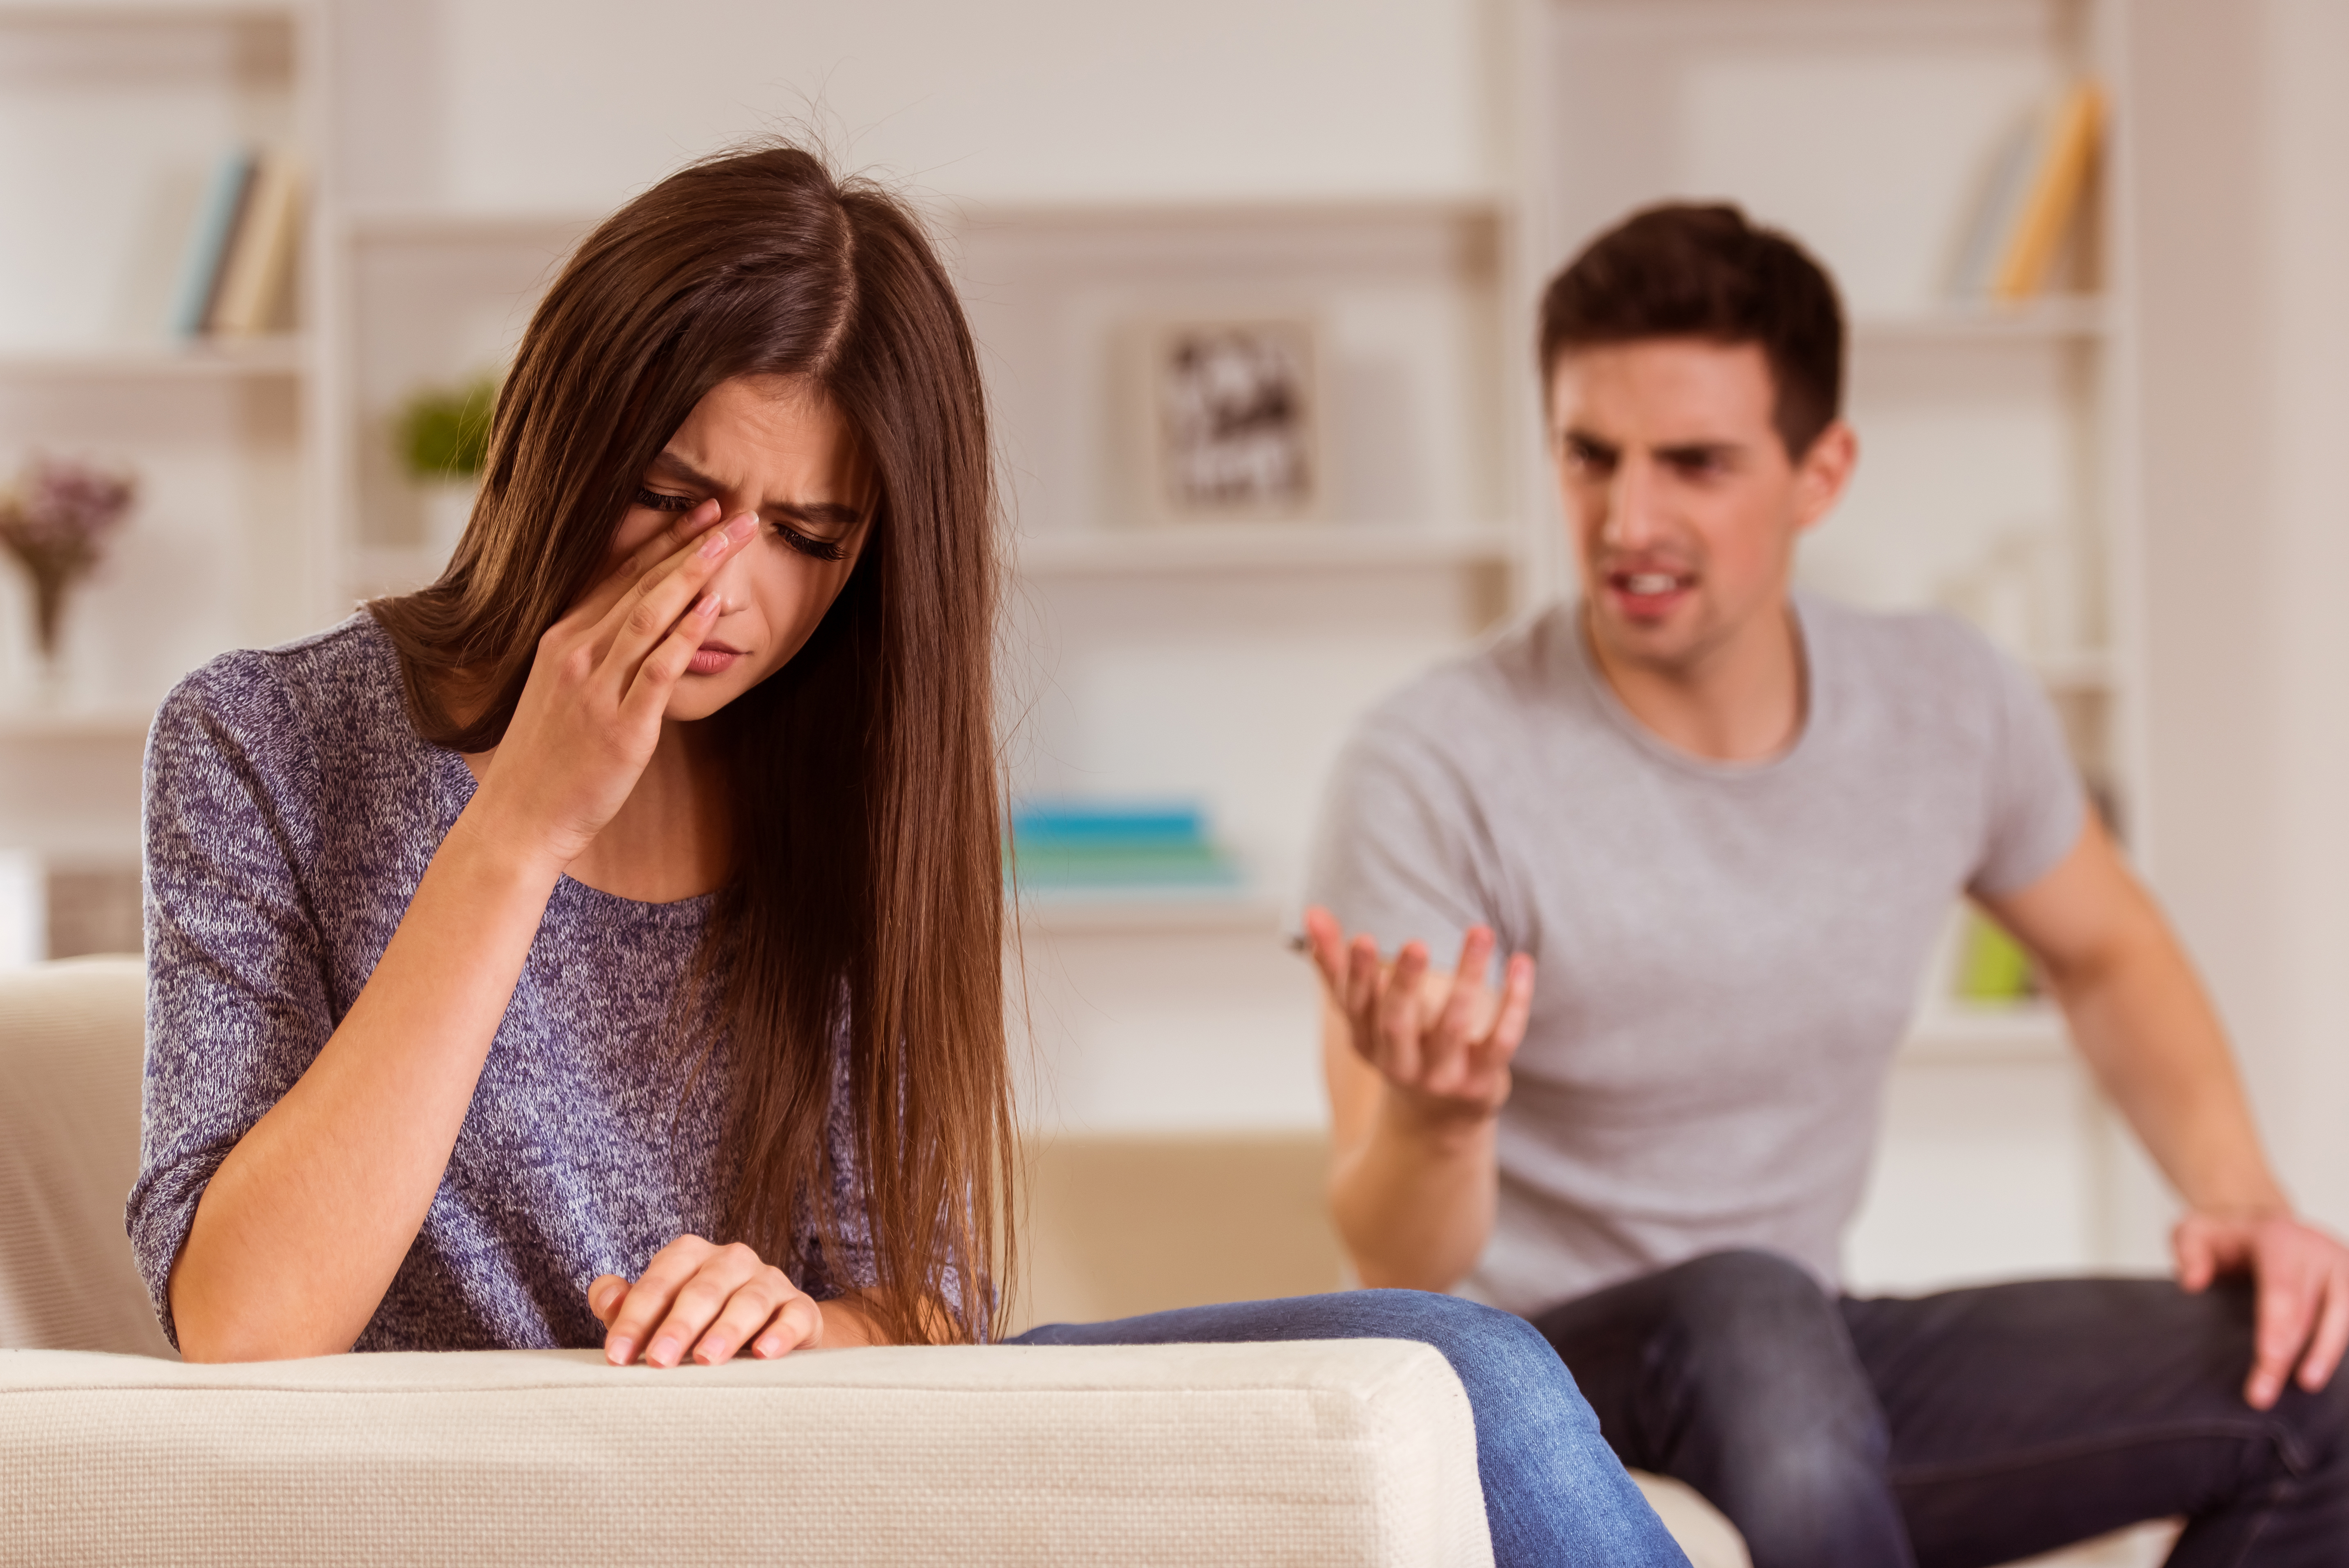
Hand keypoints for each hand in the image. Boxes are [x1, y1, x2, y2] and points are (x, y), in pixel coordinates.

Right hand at [467, 498, 756, 872]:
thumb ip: (596, 660)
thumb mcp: (561, 694)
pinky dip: (686, 634)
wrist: (519, 818)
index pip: (620, 575)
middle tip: (736, 512)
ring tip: (734, 541)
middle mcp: (576, 653)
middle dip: (691, 543)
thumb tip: (636, 638)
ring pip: (650, 613)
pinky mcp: (620, 726)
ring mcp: (597, 688)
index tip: (700, 512)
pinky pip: (657, 669)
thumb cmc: (546, 761)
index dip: (664, 539)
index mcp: (562, 640)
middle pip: (641, 583)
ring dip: (695, 571)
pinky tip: (714, 606)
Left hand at [590, 1235, 823, 1367]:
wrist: (766, 1336)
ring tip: (707, 1359)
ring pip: (749, 1300)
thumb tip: (604, 1295)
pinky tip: (765, 1353)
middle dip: (679, 1325)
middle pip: (703, 1289)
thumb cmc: (698, 1326)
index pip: (659, 1282)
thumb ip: (626, 1306)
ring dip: (727, 1329)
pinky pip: (795, 1315)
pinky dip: (781, 1333)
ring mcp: (769, 1282)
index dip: (635, 1318)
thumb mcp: (658, 1315)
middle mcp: (731, 1261)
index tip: (616, 1355)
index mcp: (689, 1256)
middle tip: (659, 1360)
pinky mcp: (802, 1309)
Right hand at [1303, 906, 1533, 1133]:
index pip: (1357, 1007)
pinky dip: (1514, 1002)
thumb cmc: (1395, 1046)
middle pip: (1398, 1023)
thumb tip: (1311, 912)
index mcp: (1366, 1043)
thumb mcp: (1363, 1014)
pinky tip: (1521, 963)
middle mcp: (1400, 1064)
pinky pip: (1502, 1040)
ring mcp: (1443, 1076)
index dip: (1357, 976)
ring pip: (1455, 1026)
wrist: (1436, 1120)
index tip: (1362, 938)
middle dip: (1405, 983)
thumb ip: (1336, 965)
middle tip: (1416, 943)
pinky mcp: (1483, 1081)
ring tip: (1479, 931)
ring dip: (1468, 977)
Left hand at [2174, 1209, 2348, 1407]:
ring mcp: (2341, 1266)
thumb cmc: (2227, 1236)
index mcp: (2280, 1239)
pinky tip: (2321, 1369)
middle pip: (2310, 1311)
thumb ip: (2189, 1252)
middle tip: (2263, 1394)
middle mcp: (2317, 1251)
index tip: (2268, 1363)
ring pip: (2342, 1315)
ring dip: (2325, 1353)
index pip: (2281, 1291)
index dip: (2276, 1330)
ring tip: (2306, 1385)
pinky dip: (2337, 1342)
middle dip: (2290, 1355)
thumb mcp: (2194, 1231)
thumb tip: (2192, 1283)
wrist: (2260, 1223)